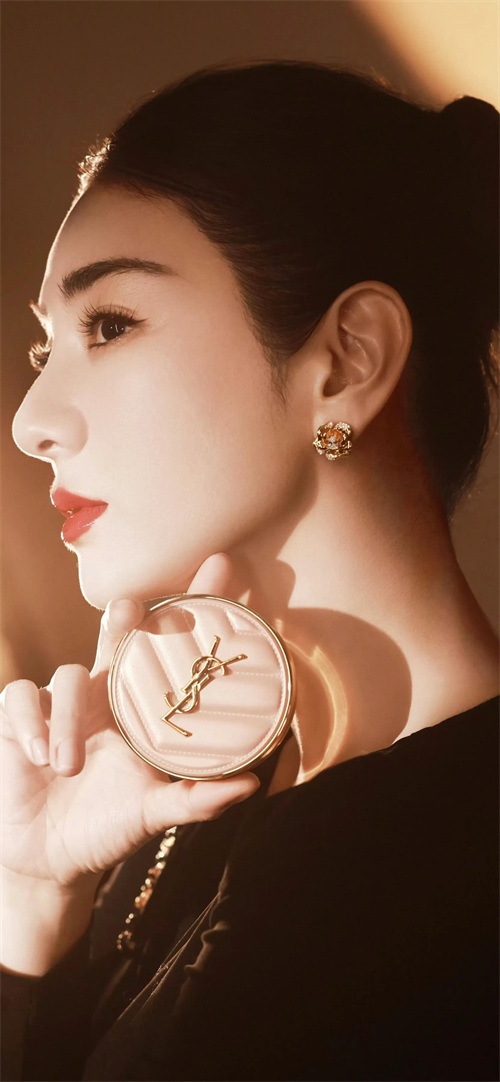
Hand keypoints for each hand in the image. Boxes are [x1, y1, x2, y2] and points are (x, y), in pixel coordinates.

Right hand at [0, 554, 259, 890]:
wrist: (51, 859)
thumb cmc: (109, 826)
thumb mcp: (154, 813)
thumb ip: (197, 799)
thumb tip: (250, 784)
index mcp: (140, 707)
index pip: (172, 647)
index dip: (195, 604)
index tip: (223, 565)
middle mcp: (103, 692)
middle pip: (118, 634)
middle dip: (125, 616)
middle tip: (130, 610)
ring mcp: (60, 701)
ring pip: (67, 675)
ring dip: (68, 720)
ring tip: (68, 766)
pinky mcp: (19, 715)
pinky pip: (21, 697)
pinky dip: (32, 724)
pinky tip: (40, 756)